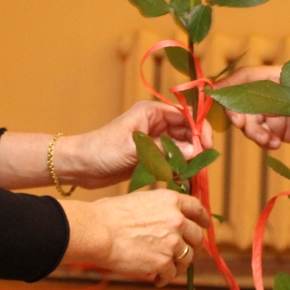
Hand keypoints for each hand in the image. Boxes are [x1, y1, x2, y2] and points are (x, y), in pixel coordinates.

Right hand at [61, 189, 208, 286]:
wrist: (97, 232)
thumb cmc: (108, 215)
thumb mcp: (139, 201)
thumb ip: (157, 210)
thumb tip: (159, 220)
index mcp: (170, 200)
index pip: (197, 209)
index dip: (203, 219)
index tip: (205, 227)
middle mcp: (176, 219)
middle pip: (197, 237)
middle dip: (193, 247)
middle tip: (184, 255)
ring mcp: (172, 242)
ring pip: (187, 258)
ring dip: (178, 266)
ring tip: (165, 271)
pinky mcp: (163, 262)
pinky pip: (171, 274)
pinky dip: (164, 278)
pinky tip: (155, 280)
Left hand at [62, 100, 209, 187]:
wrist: (81, 166)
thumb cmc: (103, 150)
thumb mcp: (135, 149)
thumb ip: (165, 150)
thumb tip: (193, 151)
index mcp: (151, 112)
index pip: (184, 114)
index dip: (199, 127)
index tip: (207, 144)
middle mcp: (155, 123)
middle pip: (185, 130)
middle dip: (196, 144)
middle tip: (203, 161)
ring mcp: (153, 140)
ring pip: (180, 146)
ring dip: (188, 157)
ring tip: (195, 171)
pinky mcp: (150, 156)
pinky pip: (171, 158)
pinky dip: (178, 166)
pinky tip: (184, 176)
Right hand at [219, 65, 289, 148]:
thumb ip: (277, 100)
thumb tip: (249, 100)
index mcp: (279, 75)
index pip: (247, 76)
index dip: (228, 85)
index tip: (214, 97)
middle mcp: (273, 91)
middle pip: (242, 100)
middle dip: (240, 115)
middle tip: (243, 126)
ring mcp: (274, 109)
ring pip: (249, 119)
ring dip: (255, 133)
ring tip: (271, 142)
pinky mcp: (277, 126)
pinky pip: (260, 133)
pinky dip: (263, 140)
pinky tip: (276, 144)